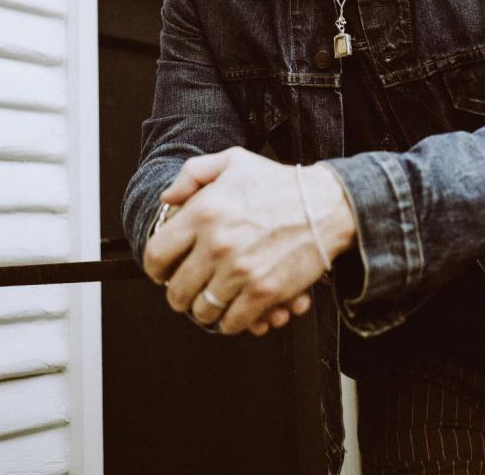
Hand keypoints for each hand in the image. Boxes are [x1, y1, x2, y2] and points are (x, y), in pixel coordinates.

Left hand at [144, 148, 355, 334]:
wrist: (328, 205)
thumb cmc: (281, 184)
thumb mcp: (234, 161)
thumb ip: (193, 174)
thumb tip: (167, 198)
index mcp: (204, 212)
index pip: (157, 255)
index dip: (156, 269)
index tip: (165, 272)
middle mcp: (217, 244)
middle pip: (176, 291)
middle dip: (180, 294)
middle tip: (192, 288)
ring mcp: (240, 271)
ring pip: (202, 311)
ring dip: (206, 309)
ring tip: (216, 297)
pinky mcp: (263, 292)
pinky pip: (232, 323)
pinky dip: (232, 320)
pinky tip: (238, 305)